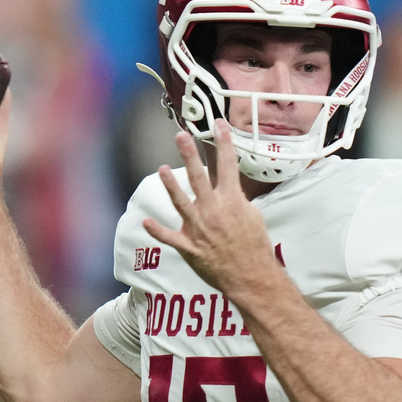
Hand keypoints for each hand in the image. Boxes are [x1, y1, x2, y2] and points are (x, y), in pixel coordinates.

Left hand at [144, 119, 277, 295]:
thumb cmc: (255, 246)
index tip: (218, 125)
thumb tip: (230, 188)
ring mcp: (200, 229)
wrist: (251, 276)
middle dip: (190, 154)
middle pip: (199, 177)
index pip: (227, 165)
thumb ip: (238, 199)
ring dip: (171, 185)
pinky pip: (170, 237)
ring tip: (162, 168)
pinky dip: (158, 231)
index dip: (223, 143)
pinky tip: (146, 222)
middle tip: (181, 136)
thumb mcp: (253, 216)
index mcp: (232, 201)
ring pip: (181, 202)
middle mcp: (214, 211)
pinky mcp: (190, 247)